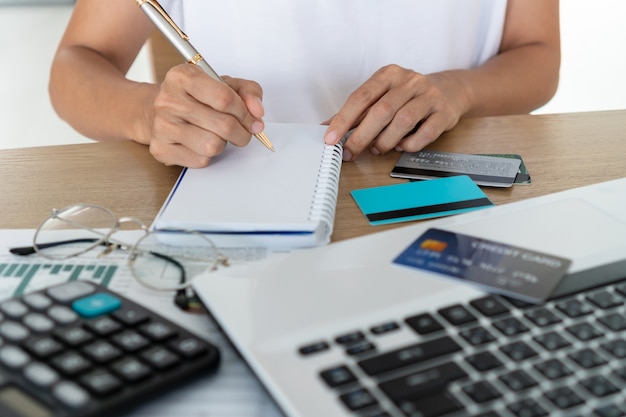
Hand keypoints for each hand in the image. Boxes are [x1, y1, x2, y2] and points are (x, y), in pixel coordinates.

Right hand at [147, 64, 264, 166]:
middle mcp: (168, 99)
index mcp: (183, 76)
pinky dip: (208, 155)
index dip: (245, 113)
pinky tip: (201, 143)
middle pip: (223, 125)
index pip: (224, 98)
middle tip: (243, 132)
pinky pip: (200, 160)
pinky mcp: (161, 149)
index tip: (253, 120)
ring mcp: (162, 125)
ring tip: (217, 135)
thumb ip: (247, 91)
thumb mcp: (223, 84)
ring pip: (212, 146)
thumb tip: (257, 111)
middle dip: (242, 132)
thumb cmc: (196, 97)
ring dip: (223, 144)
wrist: (159, 111)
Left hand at [324, 64, 467, 160]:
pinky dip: (409, 144)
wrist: (450, 90)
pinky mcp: (444, 113)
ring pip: (403, 121)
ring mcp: (429, 96)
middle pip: (381, 110)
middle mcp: (409, 81)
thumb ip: (356, 112)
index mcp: (389, 74)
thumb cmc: (408, 96)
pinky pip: (425, 133)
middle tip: (350, 152)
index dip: (343, 119)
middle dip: (361, 136)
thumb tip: (326, 127)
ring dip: (385, 141)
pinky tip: (401, 146)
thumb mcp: (382, 96)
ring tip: (377, 149)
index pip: (361, 97)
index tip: (331, 138)